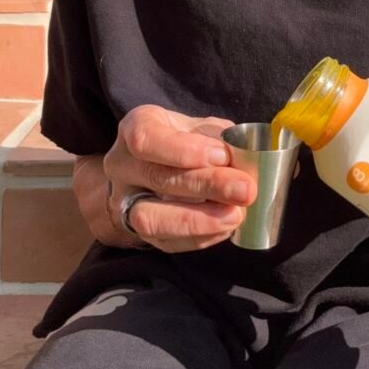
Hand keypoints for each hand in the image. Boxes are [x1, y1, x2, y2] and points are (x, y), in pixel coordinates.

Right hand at [104, 105, 255, 252]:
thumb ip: (221, 139)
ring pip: (150, 218)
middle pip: (155, 177)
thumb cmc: (190, 141)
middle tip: (245, 189)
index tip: (222, 155)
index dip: (182, 150)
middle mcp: (123, 164)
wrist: (164, 167)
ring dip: (199, 220)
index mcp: (138, 127)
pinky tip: (225, 227)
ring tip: (235, 215)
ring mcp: (125, 201)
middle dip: (205, 185)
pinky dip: (200, 237)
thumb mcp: (204, 128)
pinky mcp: (138, 233)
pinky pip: (166, 241)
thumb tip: (245, 158)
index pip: (146, 138)